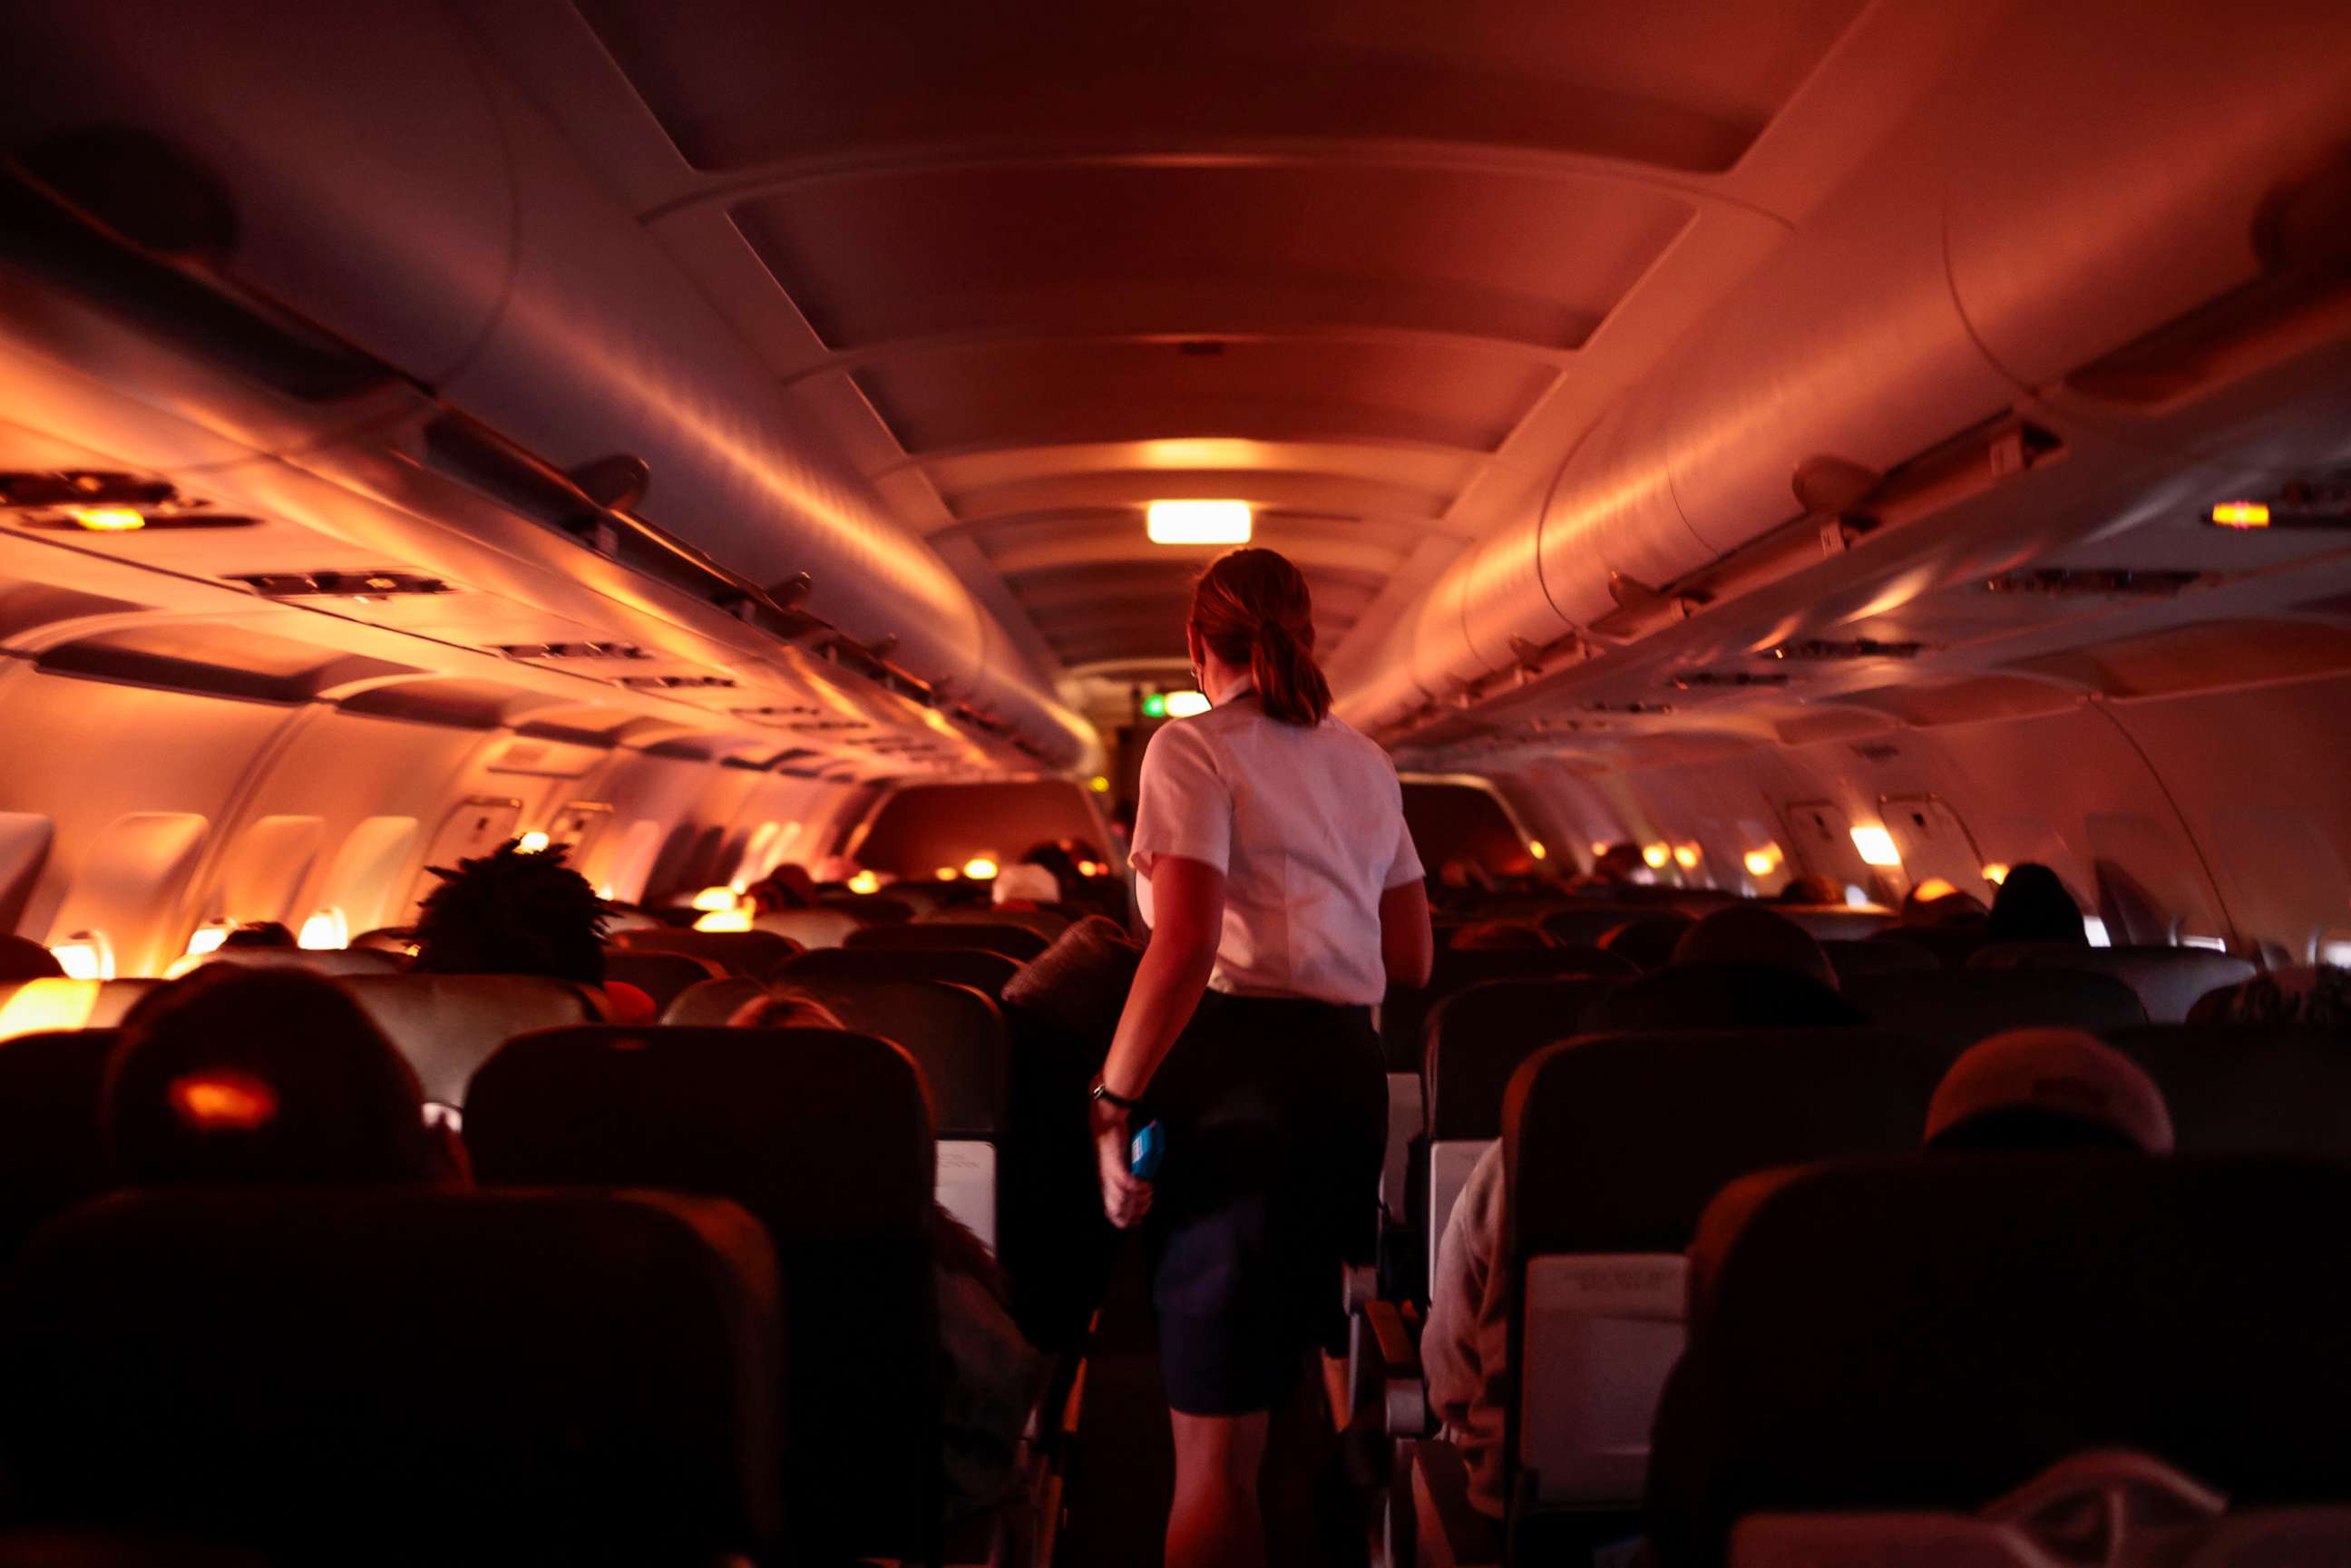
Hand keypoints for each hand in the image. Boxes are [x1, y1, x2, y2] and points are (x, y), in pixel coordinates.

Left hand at [1092, 1098, 1151, 1228]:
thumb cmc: (1115, 1142)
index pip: (1111, 1213)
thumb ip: (1128, 1176)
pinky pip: (1127, 1184)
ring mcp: (1109, 1175)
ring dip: (1140, 1199)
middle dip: (1137, 1211)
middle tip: (1147, 1202)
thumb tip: (1141, 1187)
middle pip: (1118, 1211)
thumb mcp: (1120, 1164)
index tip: (1139, 1219)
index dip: (1126, 1221)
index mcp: (1105, 1185)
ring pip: (1123, 1200)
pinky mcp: (1115, 1164)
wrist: (1107, 1121)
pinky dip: (1139, 1187)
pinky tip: (1145, 1184)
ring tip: (1148, 1191)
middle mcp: (1105, 1183)